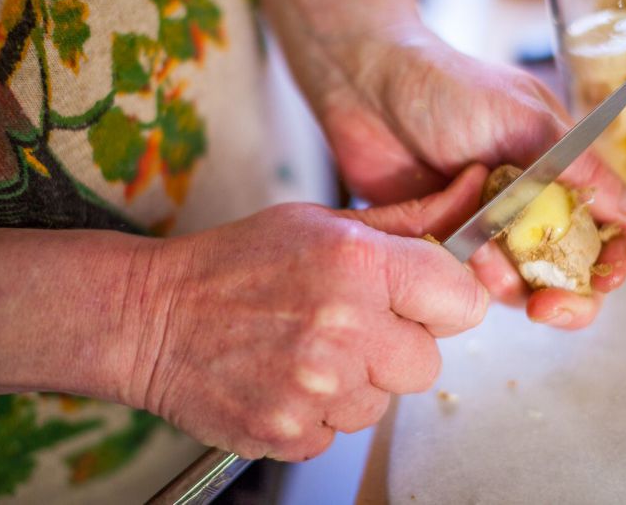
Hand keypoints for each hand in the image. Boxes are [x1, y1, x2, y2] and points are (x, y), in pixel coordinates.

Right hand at [122, 166, 488, 460]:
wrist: (153, 318)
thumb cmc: (235, 264)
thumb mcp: (323, 224)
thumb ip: (409, 220)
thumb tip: (472, 191)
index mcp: (358, 263)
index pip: (464, 301)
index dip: (441, 301)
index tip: (416, 299)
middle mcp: (345, 328)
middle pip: (428, 364)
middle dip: (397, 347)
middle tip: (350, 325)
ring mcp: (318, 389)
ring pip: (382, 403)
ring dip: (356, 382)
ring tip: (307, 350)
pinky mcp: (292, 433)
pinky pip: (339, 432)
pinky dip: (320, 412)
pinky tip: (286, 377)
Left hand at [319, 28, 625, 327]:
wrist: (369, 86)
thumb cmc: (451, 88)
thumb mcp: (526, 120)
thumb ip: (581, 172)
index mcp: (562, 176)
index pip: (608, 235)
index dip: (613, 263)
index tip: (604, 276)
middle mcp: (530, 209)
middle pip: (567, 276)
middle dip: (567, 299)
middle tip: (548, 306)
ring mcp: (487, 230)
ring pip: (516, 286)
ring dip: (508, 281)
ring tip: (483, 249)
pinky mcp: (444, 243)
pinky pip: (465, 281)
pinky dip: (466, 274)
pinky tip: (456, 245)